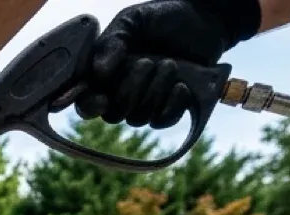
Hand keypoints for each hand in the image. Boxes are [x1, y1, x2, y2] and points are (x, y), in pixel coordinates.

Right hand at [75, 0, 259, 127]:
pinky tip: (181, 85)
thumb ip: (111, 43)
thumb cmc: (163, 17)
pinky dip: (172, 105)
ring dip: (155, 92)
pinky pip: (162, 121)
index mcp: (103, 73)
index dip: (89, 106)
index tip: (102, 99)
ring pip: (138, 118)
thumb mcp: (132, 20)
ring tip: (170, 64)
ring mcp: (145, 102)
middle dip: (130, 91)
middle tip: (148, 62)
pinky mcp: (169, 107)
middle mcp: (120, 91)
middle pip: (113, 115)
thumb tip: (97, 73)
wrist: (204, 18)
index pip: (85, 102)